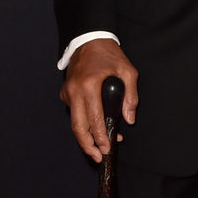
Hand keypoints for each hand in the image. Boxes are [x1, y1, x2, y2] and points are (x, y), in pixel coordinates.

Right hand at [61, 39, 138, 162]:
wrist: (88, 39)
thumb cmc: (109, 54)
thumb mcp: (128, 71)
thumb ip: (131, 96)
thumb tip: (129, 120)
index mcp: (89, 86)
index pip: (94, 119)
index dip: (100, 137)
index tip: (107, 148)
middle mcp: (74, 91)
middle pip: (77, 127)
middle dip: (87, 145)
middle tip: (97, 157)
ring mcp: (68, 92)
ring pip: (74, 122)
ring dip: (85, 137)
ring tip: (97, 148)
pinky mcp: (66, 92)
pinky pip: (74, 112)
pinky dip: (83, 123)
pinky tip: (95, 129)